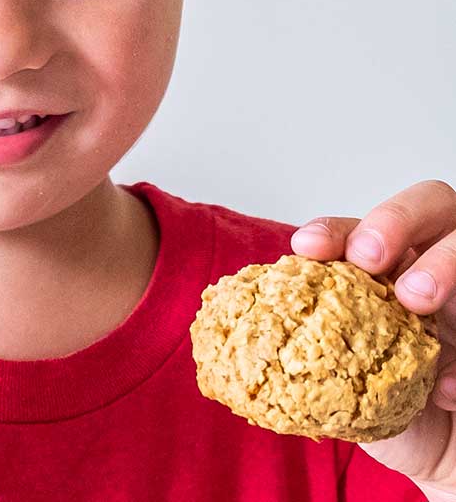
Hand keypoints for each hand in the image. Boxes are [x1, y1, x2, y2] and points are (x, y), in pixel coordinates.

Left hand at [291, 178, 455, 496]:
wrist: (449, 456)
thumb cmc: (388, 405)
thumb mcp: (336, 378)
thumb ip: (300, 348)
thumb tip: (226, 345)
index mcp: (385, 267)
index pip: (358, 229)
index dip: (332, 230)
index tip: (305, 250)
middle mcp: (432, 264)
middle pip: (429, 203)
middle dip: (393, 221)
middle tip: (370, 260)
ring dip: (442, 264)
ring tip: (417, 302)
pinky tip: (448, 392)